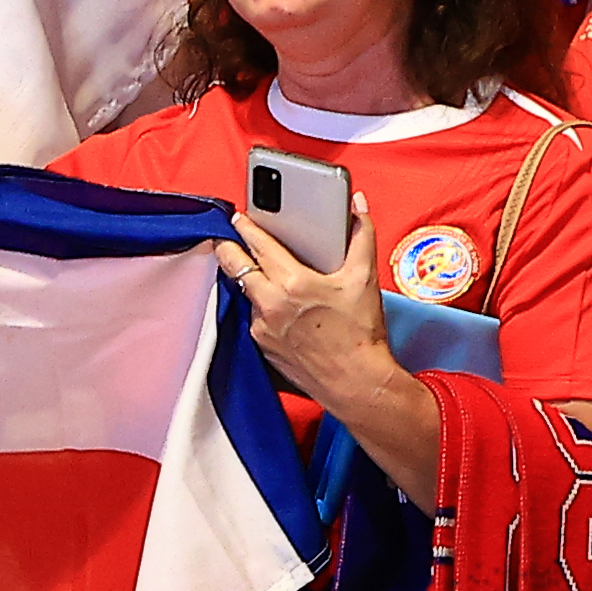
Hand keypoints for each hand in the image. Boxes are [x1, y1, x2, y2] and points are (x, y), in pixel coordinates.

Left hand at [213, 208, 401, 422]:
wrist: (356, 383)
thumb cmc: (360, 336)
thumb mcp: (364, 278)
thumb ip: (361, 235)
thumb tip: (358, 207)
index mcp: (292, 283)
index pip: (257, 245)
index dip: (245, 227)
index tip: (239, 218)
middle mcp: (270, 304)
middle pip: (234, 266)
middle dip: (227, 248)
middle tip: (227, 238)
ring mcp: (262, 328)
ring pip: (244, 293)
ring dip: (247, 280)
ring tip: (258, 271)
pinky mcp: (262, 347)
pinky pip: (253, 318)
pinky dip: (259, 306)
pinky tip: (276, 306)